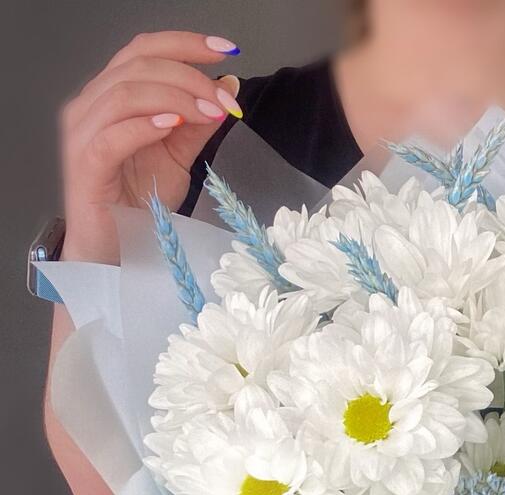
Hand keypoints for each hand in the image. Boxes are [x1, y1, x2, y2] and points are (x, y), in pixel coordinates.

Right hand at [59, 30, 242, 263]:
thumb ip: (199, 124)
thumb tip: (228, 87)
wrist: (115, 247)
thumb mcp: (179, 158)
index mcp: (113, 96)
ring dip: (176, 98)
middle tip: (225, 100)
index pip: (144, 50)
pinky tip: (173, 125)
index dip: (185, 44)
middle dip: (190, 77)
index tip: (226, 50)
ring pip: (126, 94)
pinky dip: (145, 125)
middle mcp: (92, 106)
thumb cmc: (138, 203)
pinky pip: (112, 135)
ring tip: (210, 113)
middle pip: (139, 67)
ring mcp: (84, 133)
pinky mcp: (86, 165)